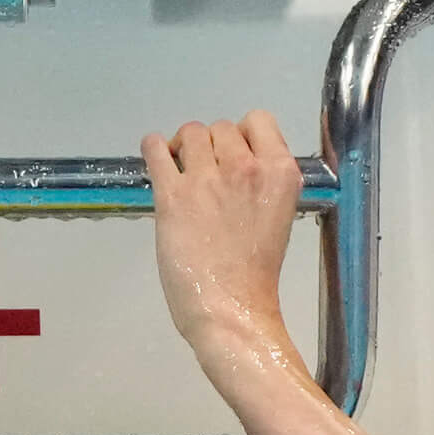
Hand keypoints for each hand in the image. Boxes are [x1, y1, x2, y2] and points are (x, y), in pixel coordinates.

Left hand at [141, 110, 302, 358]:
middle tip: (206, 180)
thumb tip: (233, 166)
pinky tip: (156, 160)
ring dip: (184, 149)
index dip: (242, 136)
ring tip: (181, 174)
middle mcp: (246, 167)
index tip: (233, 159)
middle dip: (212, 148)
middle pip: (221, 127)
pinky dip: (153, 149)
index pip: (258, 120)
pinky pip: (156, 149)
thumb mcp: (276, 217)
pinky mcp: (173, 197)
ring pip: (190, 133)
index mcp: (279, 172)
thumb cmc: (254, 277)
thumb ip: (261, 184)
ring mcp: (208, 179)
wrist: (231, 313)